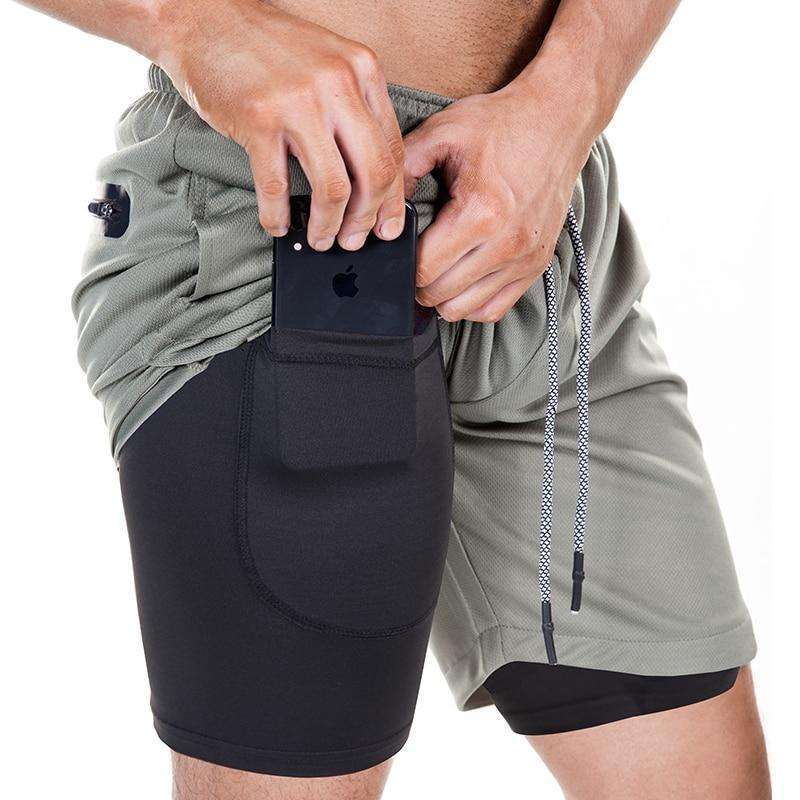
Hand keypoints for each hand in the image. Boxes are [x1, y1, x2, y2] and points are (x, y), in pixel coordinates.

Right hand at [155, 0, 404, 249]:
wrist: (202, 17)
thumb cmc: (264, 48)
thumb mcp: (327, 66)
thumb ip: (353, 110)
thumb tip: (370, 176)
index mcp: (362, 71)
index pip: (394, 150)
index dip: (393, 199)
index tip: (387, 225)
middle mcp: (338, 85)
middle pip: (374, 173)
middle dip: (368, 219)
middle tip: (356, 240)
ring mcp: (299, 102)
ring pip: (333, 187)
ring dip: (328, 225)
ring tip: (321, 240)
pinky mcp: (259, 119)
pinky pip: (276, 186)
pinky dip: (278, 215)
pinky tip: (278, 224)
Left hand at [403, 83, 593, 321]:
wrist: (558, 121)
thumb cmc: (502, 125)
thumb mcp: (444, 131)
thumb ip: (404, 166)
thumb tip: (382, 206)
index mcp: (481, 213)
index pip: (424, 268)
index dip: (403, 262)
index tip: (402, 246)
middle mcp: (506, 244)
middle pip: (440, 294)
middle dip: (418, 281)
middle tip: (415, 257)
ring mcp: (524, 259)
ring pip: (463, 309)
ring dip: (442, 296)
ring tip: (437, 271)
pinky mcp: (535, 266)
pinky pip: (493, 310)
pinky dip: (470, 304)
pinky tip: (461, 282)